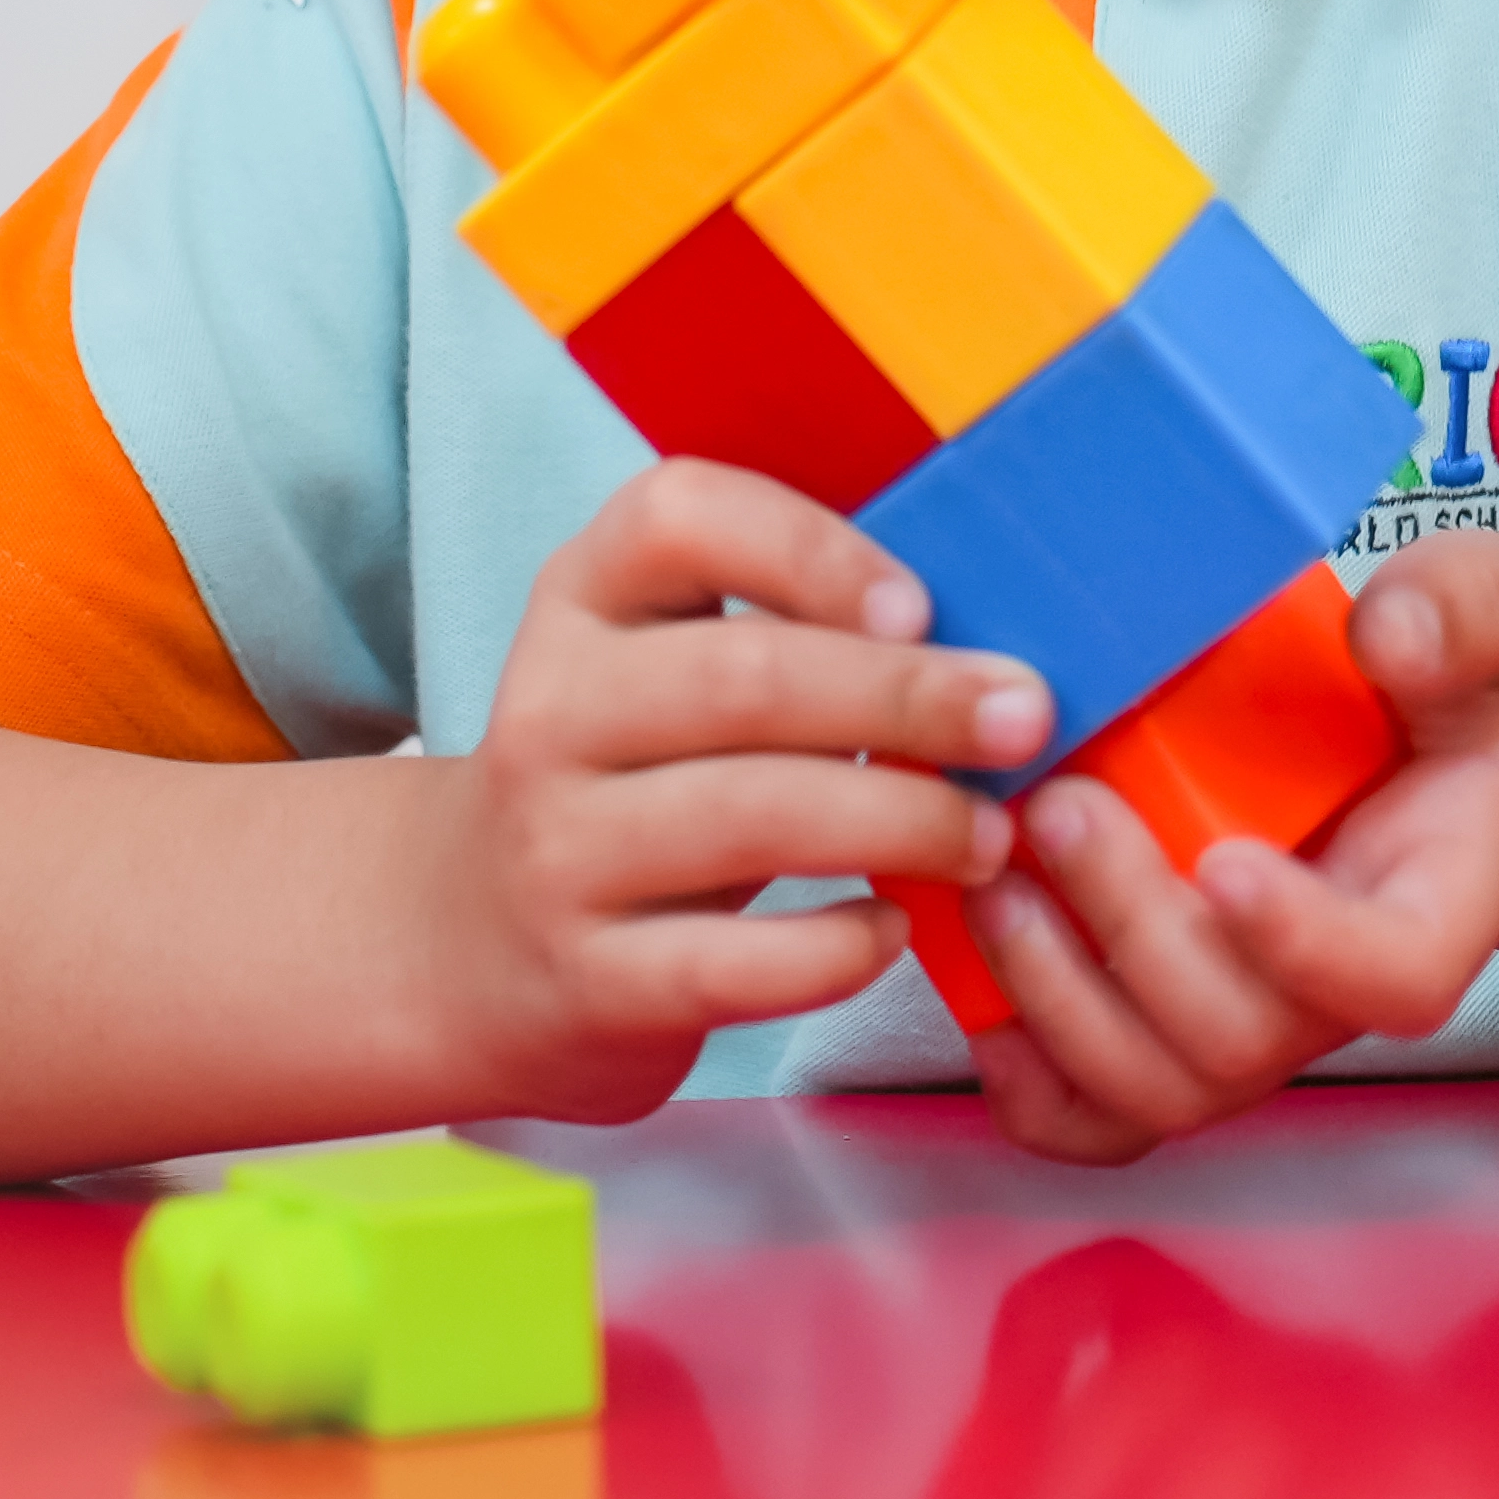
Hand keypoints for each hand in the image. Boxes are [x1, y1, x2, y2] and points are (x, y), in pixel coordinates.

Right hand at [423, 458, 1046, 1122]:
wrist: (473, 946)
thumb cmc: (635, 781)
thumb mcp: (666, 670)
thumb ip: (789, 631)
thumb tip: (990, 643)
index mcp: (583, 601)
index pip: (677, 518)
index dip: (811, 548)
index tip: (922, 603)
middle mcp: (550, 713)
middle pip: (742, 679)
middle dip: (906, 697)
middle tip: (1025, 718)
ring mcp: (556, 851)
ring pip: (749, 817)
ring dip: (902, 821)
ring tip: (989, 833)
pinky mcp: (585, 979)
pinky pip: (733, 964)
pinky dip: (837, 948)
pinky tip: (893, 929)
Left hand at [957, 534, 1498, 1163]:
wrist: (1465, 752)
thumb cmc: (1480, 684)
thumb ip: (1463, 610)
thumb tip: (1386, 638)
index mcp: (1444, 894)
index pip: (1395, 976)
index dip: (1304, 945)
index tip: (1226, 857)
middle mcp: (1347, 982)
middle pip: (1244, 1039)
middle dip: (1131, 935)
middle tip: (1058, 807)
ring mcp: (1265, 1015)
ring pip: (1163, 1090)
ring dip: (1058, 1000)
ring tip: (998, 877)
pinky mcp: (1189, 1021)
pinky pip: (1110, 1114)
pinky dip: (1033, 1084)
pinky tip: (982, 991)